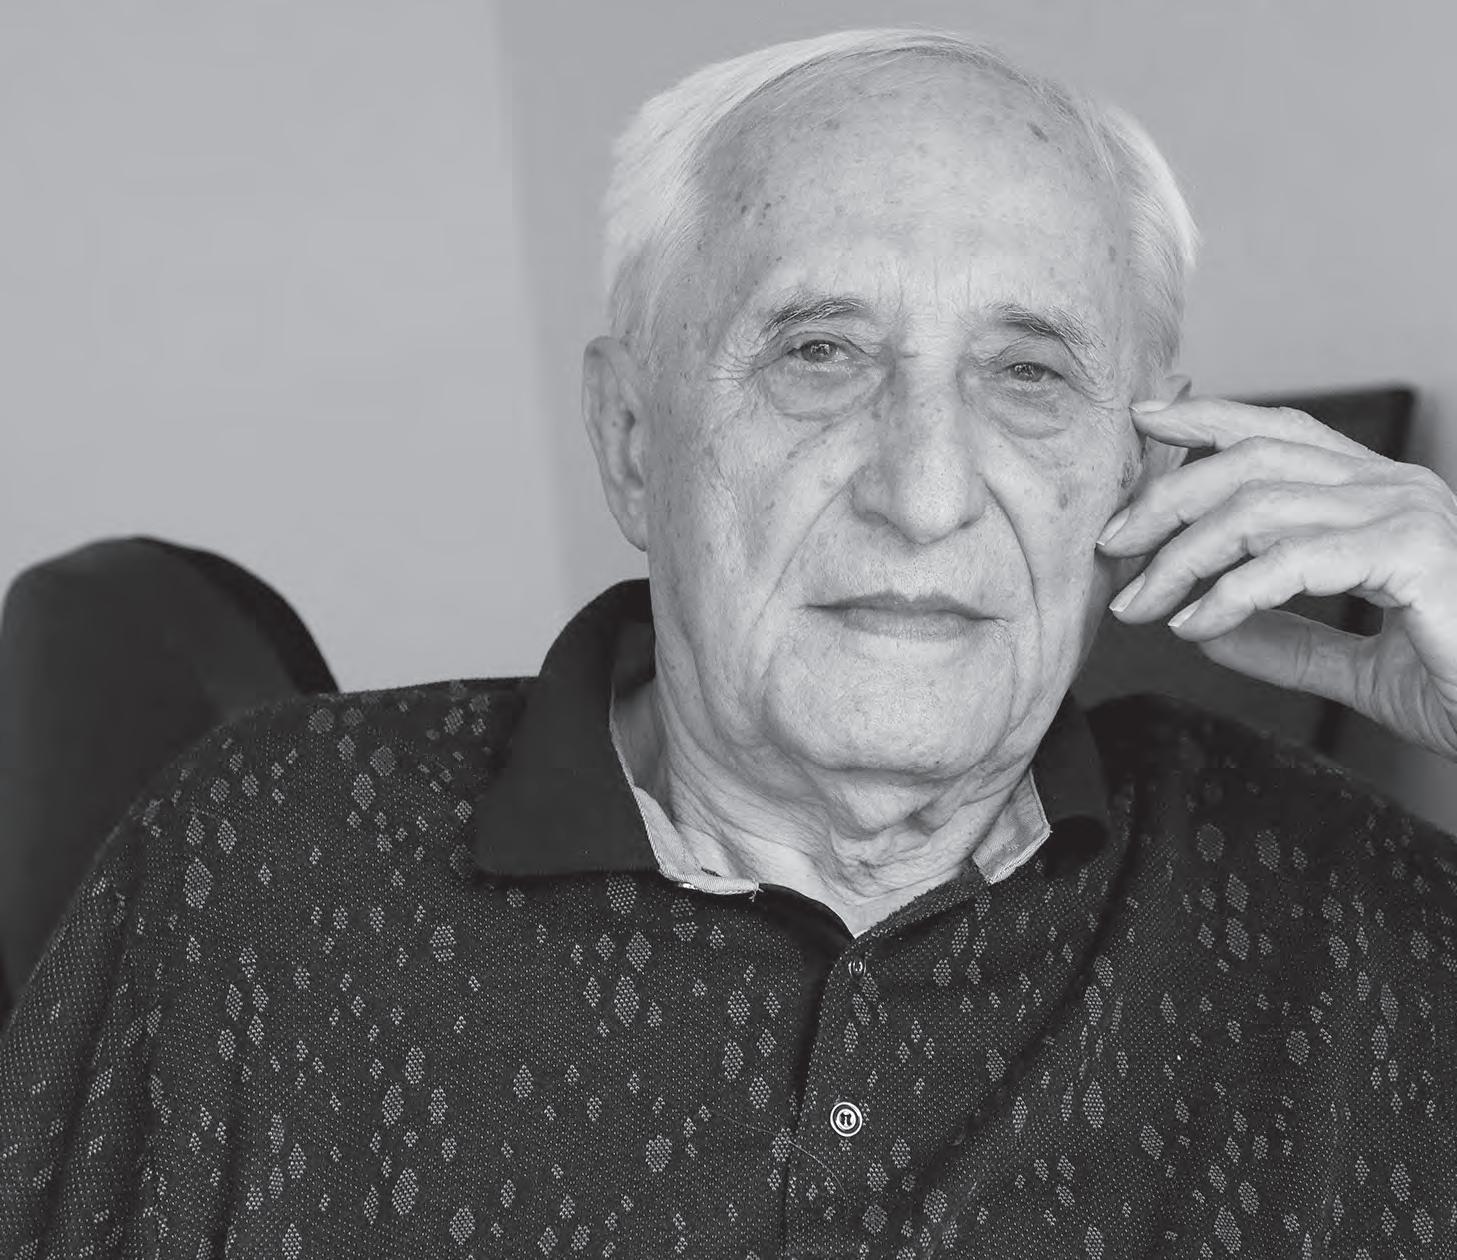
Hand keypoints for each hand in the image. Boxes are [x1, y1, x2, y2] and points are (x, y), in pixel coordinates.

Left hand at [1096, 395, 1456, 761]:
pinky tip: (1195, 624)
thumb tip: (1203, 625)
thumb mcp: (1352, 663)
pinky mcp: (1414, 556)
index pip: (1278, 433)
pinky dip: (1230, 593)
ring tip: (1140, 602)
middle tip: (1113, 547)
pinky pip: (1292, 561)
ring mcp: (1407, 516)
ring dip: (1183, 557)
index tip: (1142, 423)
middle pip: (1250, 461)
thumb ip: (1283, 640)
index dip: (1207, 419)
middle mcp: (1394, 489)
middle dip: (1166, 499)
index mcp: (1380, 497)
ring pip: (1259, 507)